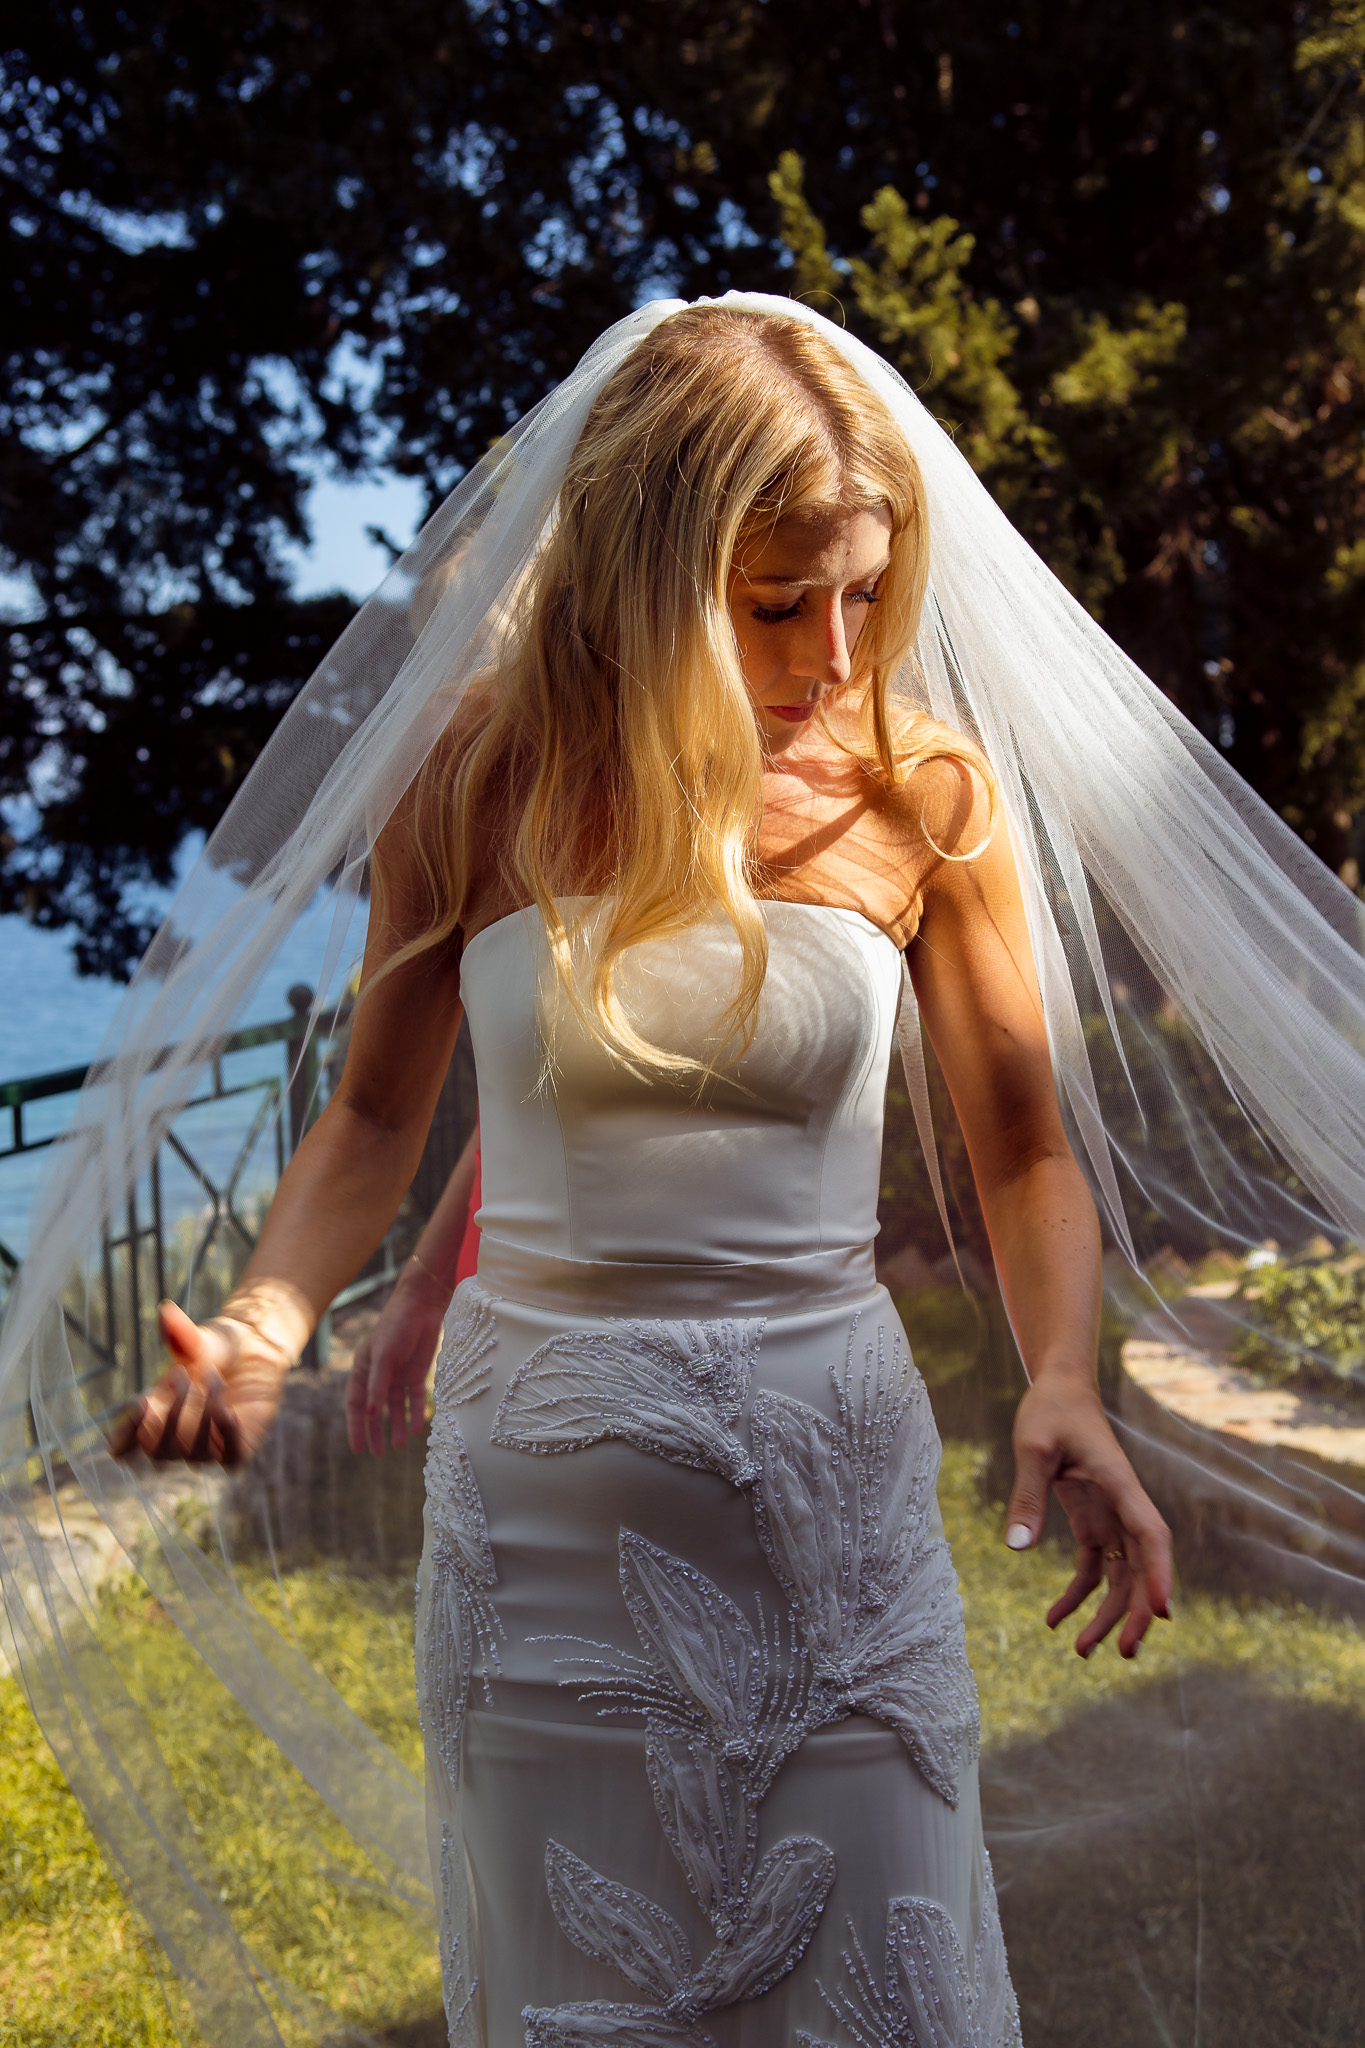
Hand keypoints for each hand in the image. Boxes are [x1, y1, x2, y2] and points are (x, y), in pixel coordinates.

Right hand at [108, 1298, 293, 1467]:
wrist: (257, 1349)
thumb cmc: (215, 1347)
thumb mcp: (196, 1340)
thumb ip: (179, 1333)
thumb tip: (166, 1312)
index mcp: (155, 1417)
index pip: (124, 1448)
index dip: (125, 1436)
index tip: (141, 1404)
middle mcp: (177, 1438)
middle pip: (157, 1453)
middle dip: (170, 1416)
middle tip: (181, 1376)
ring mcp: (208, 1447)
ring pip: (193, 1455)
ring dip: (202, 1417)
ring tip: (214, 1378)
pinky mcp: (239, 1448)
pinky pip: (230, 1459)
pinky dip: (227, 1437)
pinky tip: (230, 1411)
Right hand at [345, 1260, 447, 1456]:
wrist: (422, 1305)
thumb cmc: (396, 1325)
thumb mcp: (383, 1355)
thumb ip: (377, 1384)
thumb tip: (369, 1414)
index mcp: (363, 1368)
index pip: (355, 1402)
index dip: (356, 1425)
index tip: (358, 1447)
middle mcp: (379, 1375)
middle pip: (374, 1409)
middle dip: (375, 1431)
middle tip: (377, 1454)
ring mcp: (398, 1375)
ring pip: (395, 1407)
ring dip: (396, 1425)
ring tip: (398, 1446)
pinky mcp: (417, 1373)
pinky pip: (414, 1398)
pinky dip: (415, 1413)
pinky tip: (416, 1429)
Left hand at [1006, 1374, 1172, 1658]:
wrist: (1059, 1388)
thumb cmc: (1050, 1410)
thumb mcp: (1032, 1447)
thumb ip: (1027, 1496)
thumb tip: (1018, 1547)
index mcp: (1119, 1485)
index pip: (1151, 1536)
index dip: (1160, 1575)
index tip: (1161, 1613)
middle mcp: (1123, 1505)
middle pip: (1141, 1567)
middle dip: (1134, 1612)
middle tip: (1121, 1654)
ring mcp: (1110, 1515)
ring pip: (1120, 1575)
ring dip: (1106, 1613)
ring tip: (1082, 1651)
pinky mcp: (1092, 1520)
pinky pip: (1093, 1566)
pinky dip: (1079, 1593)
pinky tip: (1054, 1618)